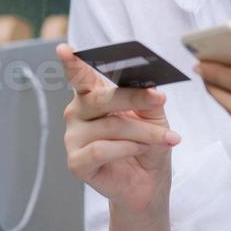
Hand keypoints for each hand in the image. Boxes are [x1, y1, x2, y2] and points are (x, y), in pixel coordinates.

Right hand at [58, 43, 180, 218]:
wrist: (149, 181)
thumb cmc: (148, 143)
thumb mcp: (153, 115)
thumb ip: (147, 97)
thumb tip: (151, 88)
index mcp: (92, 95)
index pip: (79, 75)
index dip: (71, 63)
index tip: (64, 49)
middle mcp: (77, 113)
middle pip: (101, 98)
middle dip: (135, 98)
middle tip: (160, 99)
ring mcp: (73, 137)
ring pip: (110, 126)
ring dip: (144, 132)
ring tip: (166, 139)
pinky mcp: (76, 162)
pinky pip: (101, 149)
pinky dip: (127, 148)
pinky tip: (140, 150)